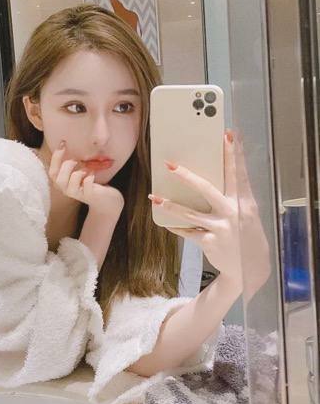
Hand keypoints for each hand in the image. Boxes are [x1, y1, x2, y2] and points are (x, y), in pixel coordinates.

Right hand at [48, 141, 123, 217]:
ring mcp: (78, 194)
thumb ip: (72, 163)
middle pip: (57, 178)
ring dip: (80, 171)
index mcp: (63, 183)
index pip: (52, 171)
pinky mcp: (89, 195)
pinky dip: (90, 176)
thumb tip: (67, 144)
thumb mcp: (80, 172)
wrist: (107, 200)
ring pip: (71, 180)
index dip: (56, 157)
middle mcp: (67, 190)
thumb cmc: (92, 183)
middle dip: (66, 165)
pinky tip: (93, 173)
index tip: (63, 143)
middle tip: (77, 160)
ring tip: (87, 169)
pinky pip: (87, 183)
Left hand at [149, 130, 244, 288]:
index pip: (238, 173)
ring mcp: (221, 228)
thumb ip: (233, 195)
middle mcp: (233, 212)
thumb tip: (213, 173)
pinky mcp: (209, 242)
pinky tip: (164, 222)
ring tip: (154, 197)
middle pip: (207, 189)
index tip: (229, 134)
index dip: (235, 153)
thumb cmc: (245, 233)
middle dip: (187, 176)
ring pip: (190, 213)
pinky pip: (187, 231)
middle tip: (169, 164)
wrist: (250, 269)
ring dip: (170, 205)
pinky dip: (176, 227)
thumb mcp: (246, 212)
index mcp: (244, 201)